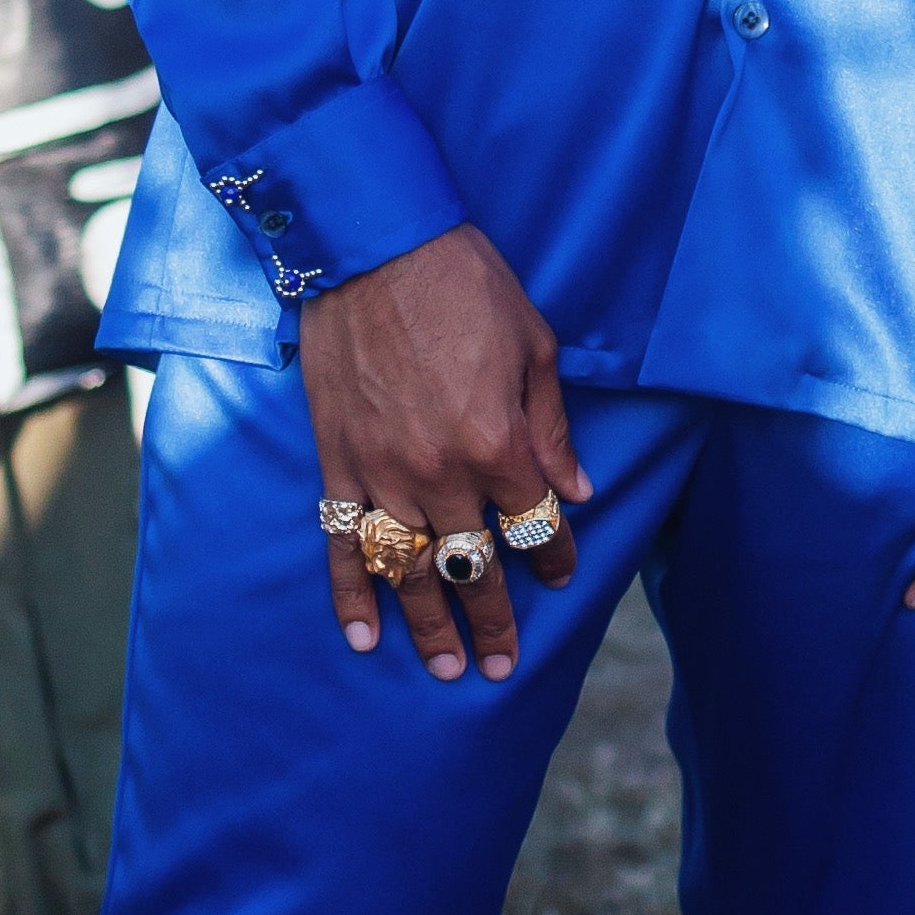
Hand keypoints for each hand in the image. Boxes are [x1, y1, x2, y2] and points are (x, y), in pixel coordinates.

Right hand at [302, 222, 591, 686]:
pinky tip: (364, 638)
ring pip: (411, 571)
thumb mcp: (535, 347)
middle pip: (474, 565)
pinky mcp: (338, 462)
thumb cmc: (465, 283)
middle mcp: (442, 472)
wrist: (374, 245)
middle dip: (493, 621)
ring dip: (430, 626)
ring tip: (445, 670)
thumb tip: (576, 494)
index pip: (536, 523)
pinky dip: (352, 595)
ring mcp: (383, 472)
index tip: (559, 574)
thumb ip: (552, 428)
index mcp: (499, 443)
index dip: (553, 555)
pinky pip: (343, 544)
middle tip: (501, 666)